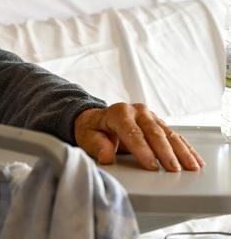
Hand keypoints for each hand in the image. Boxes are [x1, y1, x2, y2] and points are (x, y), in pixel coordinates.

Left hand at [74, 103, 204, 171]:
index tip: (151, 166)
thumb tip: (106, 156)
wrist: (97, 120)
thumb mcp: (87, 137)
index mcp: (118, 112)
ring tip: (191, 167)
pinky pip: (175, 136)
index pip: (132, 132)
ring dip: (181, 151)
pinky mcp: (158, 123)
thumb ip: (97, 146)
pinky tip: (195, 160)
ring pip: (168, 134)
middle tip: (173, 170)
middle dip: (165, 152)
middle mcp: (137, 111)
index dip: (142, 149)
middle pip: (154, 132)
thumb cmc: (92, 130)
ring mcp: (150, 116)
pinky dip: (186, 149)